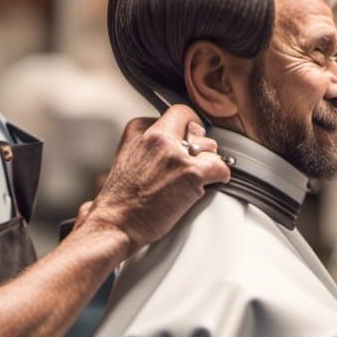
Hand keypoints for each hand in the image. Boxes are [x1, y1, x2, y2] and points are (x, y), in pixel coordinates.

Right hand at [82, 105, 230, 255]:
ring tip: (194, 178)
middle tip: (193, 161)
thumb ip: (150, 141)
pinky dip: (220, 176)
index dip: (186, 129)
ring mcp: (174, 153)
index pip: (176, 113)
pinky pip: (220, 167)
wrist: (116, 223)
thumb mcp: (127, 155)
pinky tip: (210, 183)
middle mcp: (156, 135)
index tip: (187, 142)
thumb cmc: (122, 198)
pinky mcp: (189, 172)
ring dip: (208, 162)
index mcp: (139, 128)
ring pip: (210, 147)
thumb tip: (184, 136)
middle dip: (199, 141)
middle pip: (194, 123)